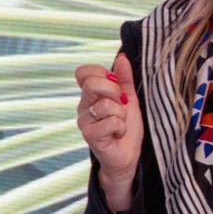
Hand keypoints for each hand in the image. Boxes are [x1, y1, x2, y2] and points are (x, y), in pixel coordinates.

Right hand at [75, 53, 143, 211]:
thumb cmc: (126, 127)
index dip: (101, 74)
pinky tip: (117, 134)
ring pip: (105, 104)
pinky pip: (111, 121)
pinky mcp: (90, 136)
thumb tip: (122, 57)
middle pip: (92, 83)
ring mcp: (84, 121)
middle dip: (115, 92)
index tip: (115, 86)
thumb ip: (125, 79)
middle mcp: (83, 106)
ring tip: (120, 123)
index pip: (84, 72)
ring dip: (121, 114)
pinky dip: (121, 127)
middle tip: (121, 105)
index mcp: (90, 94)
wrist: (127, 156)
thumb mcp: (129, 99)